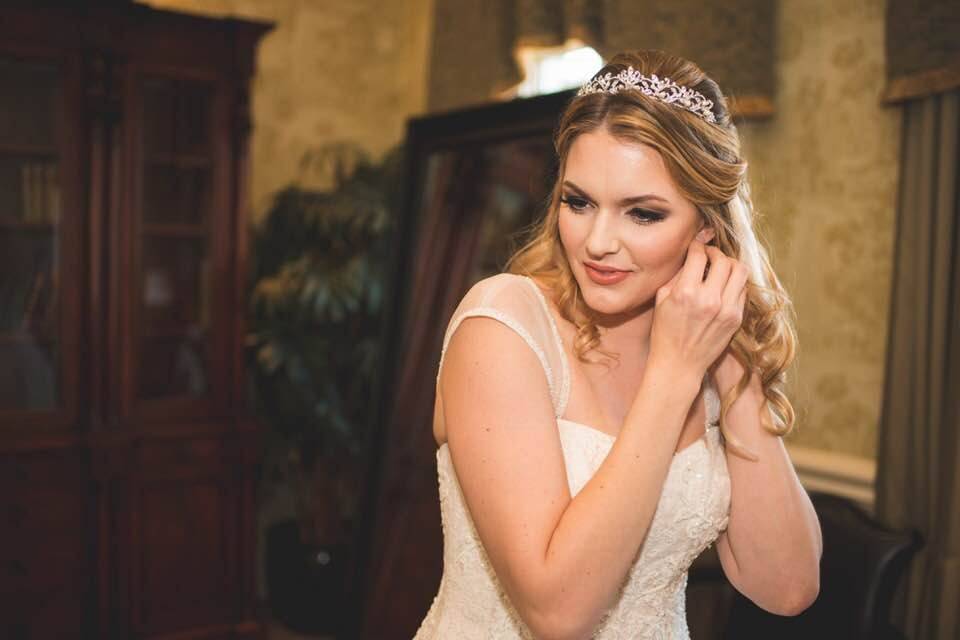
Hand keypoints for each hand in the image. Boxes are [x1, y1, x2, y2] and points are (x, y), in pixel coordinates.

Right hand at [649, 240, 748, 376]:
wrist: (679, 364)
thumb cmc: (665, 333)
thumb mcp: (662, 300)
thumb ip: (677, 276)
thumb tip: (691, 257)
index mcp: (686, 292)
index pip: (699, 255)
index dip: (697, 246)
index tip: (696, 247)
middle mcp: (709, 299)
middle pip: (724, 260)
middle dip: (715, 253)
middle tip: (709, 255)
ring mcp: (726, 309)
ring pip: (740, 271)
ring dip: (730, 265)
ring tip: (721, 268)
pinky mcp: (736, 318)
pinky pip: (742, 290)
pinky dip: (734, 283)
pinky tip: (724, 286)